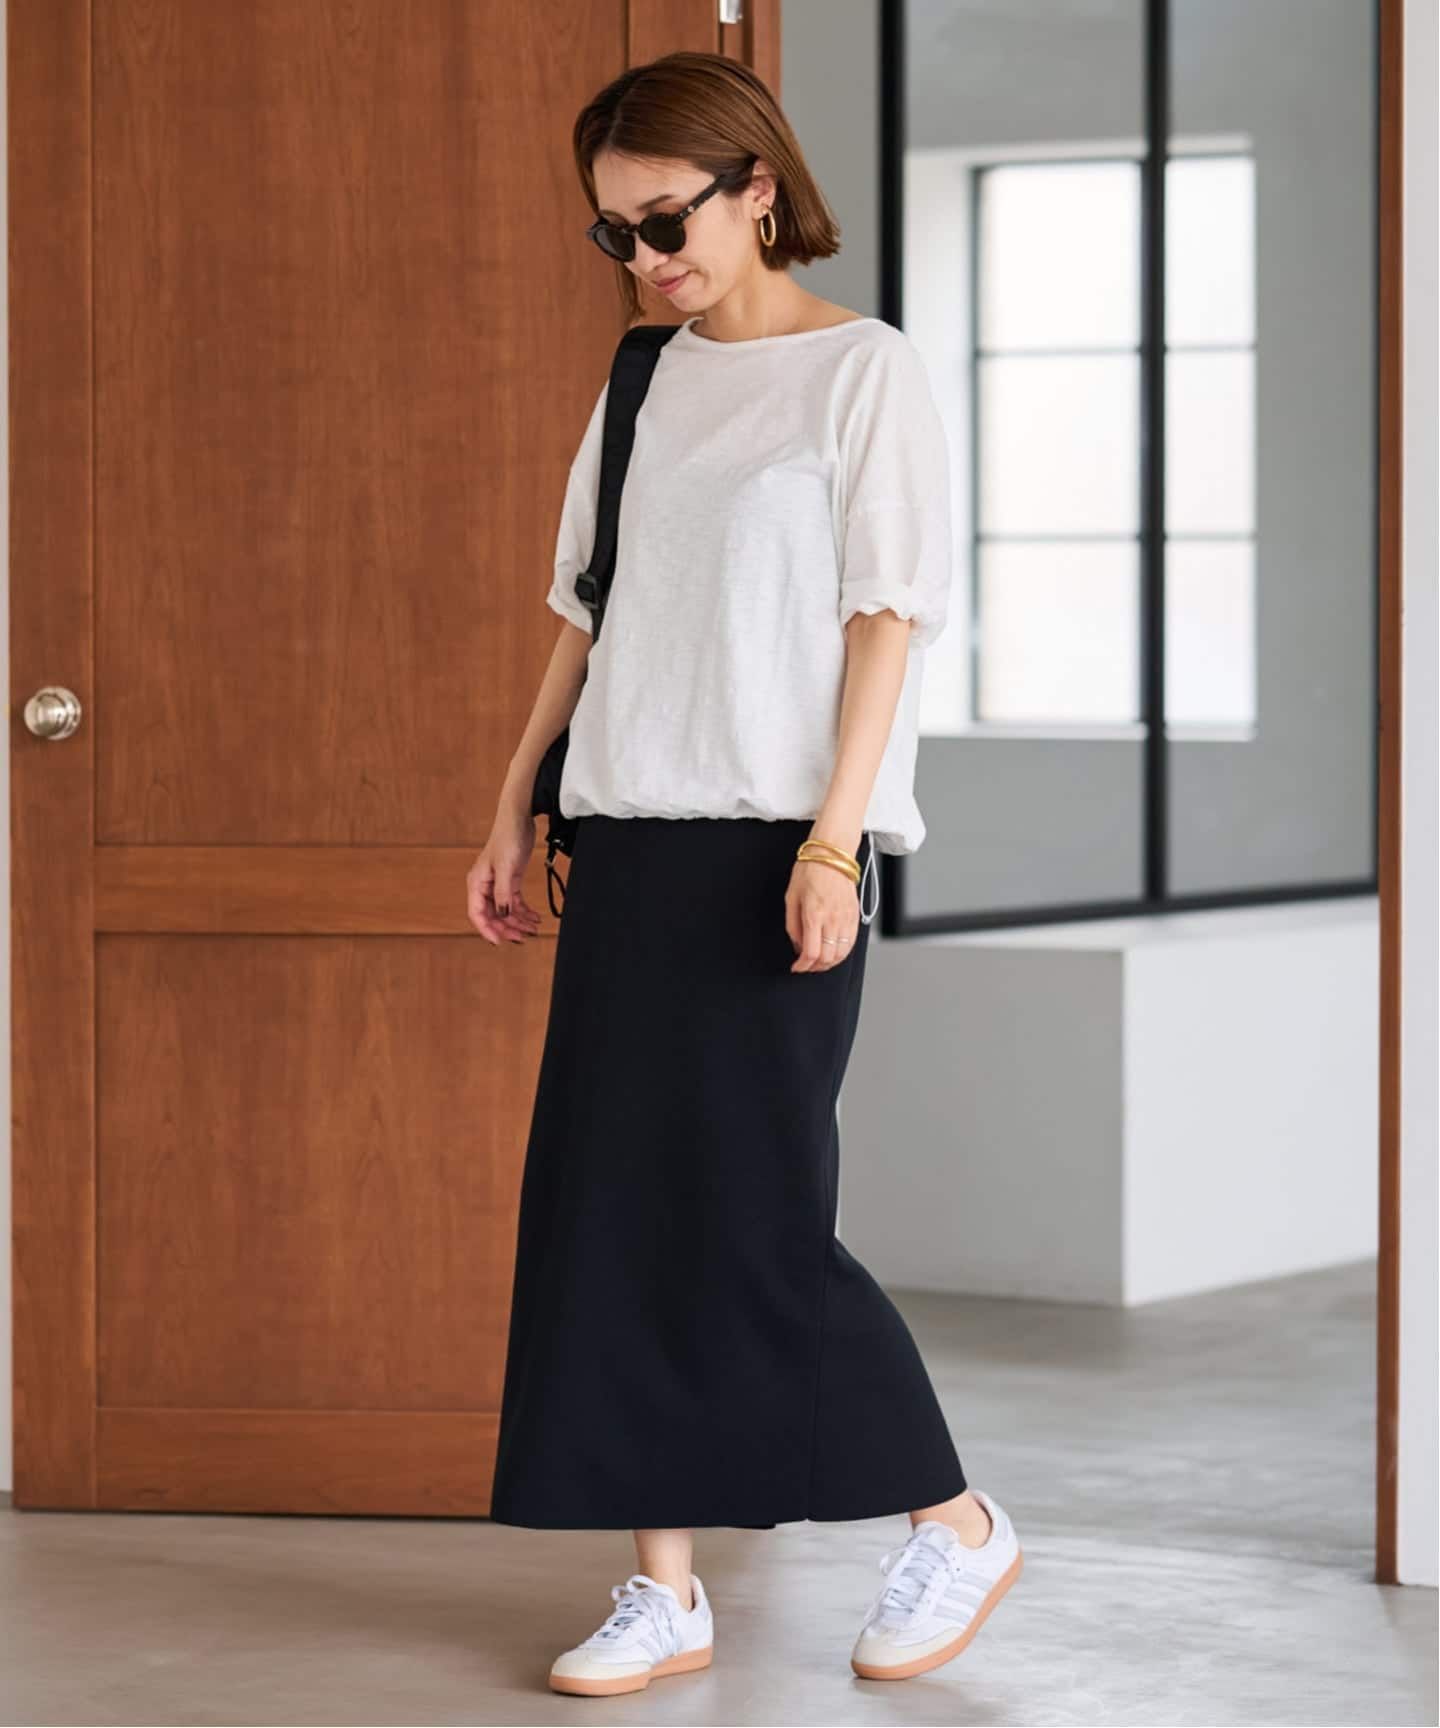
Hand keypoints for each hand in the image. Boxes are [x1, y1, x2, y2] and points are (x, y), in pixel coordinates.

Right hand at [467, 800, 545, 944]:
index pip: (478, 914)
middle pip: (493, 915)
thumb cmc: (508, 837)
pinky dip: (524, 911)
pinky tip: (535, 918)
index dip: (487, 930)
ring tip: (533, 930)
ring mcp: (497, 883)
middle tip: (523, 937)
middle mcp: (485, 885)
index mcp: (477, 883)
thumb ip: (503, 893)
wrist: (519, 818)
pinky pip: (514, 902)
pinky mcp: (510, 879)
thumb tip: (502, 914)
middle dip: (507, 928)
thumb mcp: (507, 867)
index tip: (500, 942)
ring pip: (505, 911)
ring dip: (518, 922)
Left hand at [786, 852, 860, 972]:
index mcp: (814, 915)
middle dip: (815, 967)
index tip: (797, 967)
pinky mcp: (855, 916)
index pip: (811, 953)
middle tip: (806, 966)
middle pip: (828, 958)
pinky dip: (842, 953)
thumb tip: (797, 945)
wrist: (832, 855)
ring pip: (842, 954)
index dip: (803, 966)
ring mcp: (846, 918)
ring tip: (819, 962)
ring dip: (829, 963)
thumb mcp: (791, 897)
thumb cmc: (810, 871)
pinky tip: (833, 952)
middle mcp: (832, 919)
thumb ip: (793, 925)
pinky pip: (851, 943)